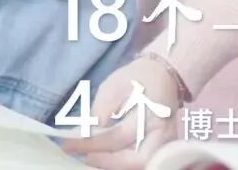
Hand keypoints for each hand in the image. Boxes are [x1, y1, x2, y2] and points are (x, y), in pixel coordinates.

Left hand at [63, 57, 180, 169]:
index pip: (119, 136)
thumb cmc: (136, 78)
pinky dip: (124, 162)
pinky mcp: (164, 148)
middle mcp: (163, 132)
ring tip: (93, 157)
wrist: (162, 75)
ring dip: (116, 164)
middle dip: (109, 162)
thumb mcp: (114, 86)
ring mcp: (167, 143)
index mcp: (151, 112)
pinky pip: (144, 161)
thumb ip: (100, 110)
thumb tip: (85, 134)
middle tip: (86, 157)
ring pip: (142, 164)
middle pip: (138, 160)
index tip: (70, 145)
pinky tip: (106, 158)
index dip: (93, 143)